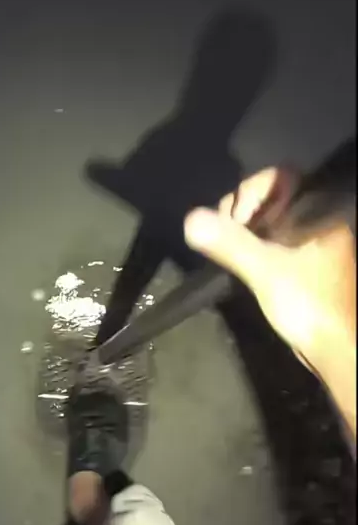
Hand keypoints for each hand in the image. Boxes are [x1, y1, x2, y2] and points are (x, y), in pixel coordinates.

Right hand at [184, 167, 355, 440]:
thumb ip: (230, 243)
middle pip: (271, 195)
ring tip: (230, 250)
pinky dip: (253, 245)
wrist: (335, 349)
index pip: (281, 176)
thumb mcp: (265, 271)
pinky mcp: (300, 261)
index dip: (252, 191)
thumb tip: (190, 219)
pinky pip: (271, 239)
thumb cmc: (308, 304)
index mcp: (319, 211)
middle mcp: (317, 219)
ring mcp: (309, 240)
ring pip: (268, 219)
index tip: (236, 220)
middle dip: (243, 211)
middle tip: (227, 236)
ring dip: (244, 230)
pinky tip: (241, 262)